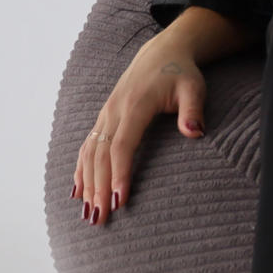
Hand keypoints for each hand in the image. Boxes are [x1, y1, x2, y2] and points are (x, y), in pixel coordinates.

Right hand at [71, 34, 209, 225]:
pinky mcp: (104, 119)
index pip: (123, 145)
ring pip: (90, 153)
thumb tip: (195, 132)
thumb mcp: (194, 88)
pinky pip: (87, 147)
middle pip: (101, 155)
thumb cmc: (181, 73)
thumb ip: (193, 110)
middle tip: (100, 218)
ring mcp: (106, 115)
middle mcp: (114, 111)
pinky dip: (80, 170)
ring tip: (88, 214)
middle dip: (99, 188)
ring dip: (87, 184)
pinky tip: (78, 192)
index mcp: (135, 105)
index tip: (119, 200)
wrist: (161, 53)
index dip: (119, 173)